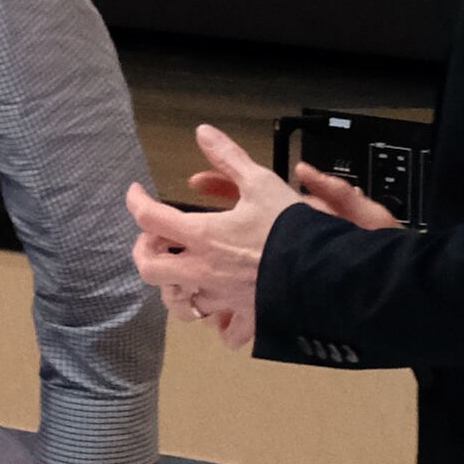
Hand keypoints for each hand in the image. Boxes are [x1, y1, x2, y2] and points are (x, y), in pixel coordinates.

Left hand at [124, 123, 375, 351]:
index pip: (148, 218)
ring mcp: (222, 298)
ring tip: (184, 274)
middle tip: (155, 240)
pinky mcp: (246, 317)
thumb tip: (202, 132)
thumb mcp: (262, 183)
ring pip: (179, 304)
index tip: (137, 193)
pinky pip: (224, 331)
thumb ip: (229, 158)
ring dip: (175, 289)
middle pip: (149, 269)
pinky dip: (220, 323)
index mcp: (202, 235)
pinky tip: (223, 310)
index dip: (135, 201)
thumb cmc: (291, 225)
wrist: (328, 269)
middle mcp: (202, 271)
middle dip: (145, 252)